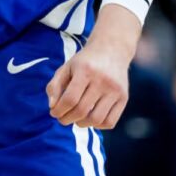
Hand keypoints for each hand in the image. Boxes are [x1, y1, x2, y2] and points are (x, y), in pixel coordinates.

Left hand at [47, 9, 135, 128]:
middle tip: (62, 118)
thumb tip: (52, 107)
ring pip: (96, 119)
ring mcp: (115, 90)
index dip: (59, 110)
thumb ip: (54, 85)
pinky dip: (97, 125)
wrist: (112, 49)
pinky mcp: (124, 97)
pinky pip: (110, 122)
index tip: (54, 113)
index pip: (70, 99)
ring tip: (76, 119)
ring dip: (81, 124)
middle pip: (82, 110)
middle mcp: (102, 80)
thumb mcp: (66, 67)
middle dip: (67, 119)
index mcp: (85, 70)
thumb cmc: (85, 61)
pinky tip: (90, 118)